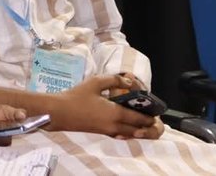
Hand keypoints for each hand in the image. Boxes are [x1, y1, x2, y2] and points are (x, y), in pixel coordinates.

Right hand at [44, 74, 160, 137]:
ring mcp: (108, 131)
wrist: (59, 112)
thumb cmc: (76, 96)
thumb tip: (128, 81)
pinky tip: (125, 126)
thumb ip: (113, 80)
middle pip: (137, 129)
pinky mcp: (101, 132)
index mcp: (116, 113)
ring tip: (141, 123)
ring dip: (138, 130)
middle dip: (147, 126)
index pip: (139, 118)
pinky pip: (120, 135)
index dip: (149, 117)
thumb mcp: (94, 82)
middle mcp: (115, 125)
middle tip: (152, 120)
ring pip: (130, 134)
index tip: (156, 114)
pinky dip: (127, 132)